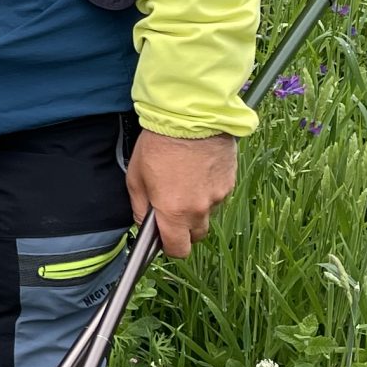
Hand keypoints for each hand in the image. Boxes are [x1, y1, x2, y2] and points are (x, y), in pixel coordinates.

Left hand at [127, 131, 238, 260]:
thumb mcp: (136, 177)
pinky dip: (208, 190)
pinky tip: (198, 171)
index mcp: (174, 212)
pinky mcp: (230, 182)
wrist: (191, 116)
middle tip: (173, 207)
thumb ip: (140, 208)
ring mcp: (219, 196)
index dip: (170, 247)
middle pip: (197, 235)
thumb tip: (144, 224)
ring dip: (198, 207)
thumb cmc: (158, 145)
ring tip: (186, 181)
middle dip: (185, 229)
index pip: (179, 250)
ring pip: (208, 214)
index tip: (163, 236)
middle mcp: (200, 210)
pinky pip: (219, 196)